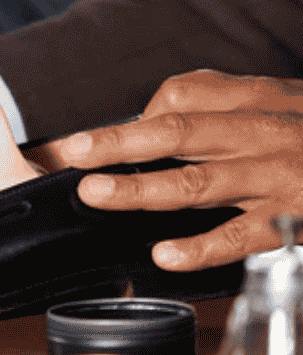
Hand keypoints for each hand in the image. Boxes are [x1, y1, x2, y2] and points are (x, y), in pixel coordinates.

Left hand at [49, 69, 302, 271]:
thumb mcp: (276, 99)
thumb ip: (215, 101)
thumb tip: (147, 115)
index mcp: (255, 103)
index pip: (181, 99)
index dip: (125, 120)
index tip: (77, 142)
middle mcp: (263, 136)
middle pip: (179, 134)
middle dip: (119, 144)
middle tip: (72, 155)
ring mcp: (278, 181)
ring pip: (199, 185)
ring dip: (142, 190)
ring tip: (96, 194)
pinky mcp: (293, 224)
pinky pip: (242, 238)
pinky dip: (201, 248)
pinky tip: (165, 255)